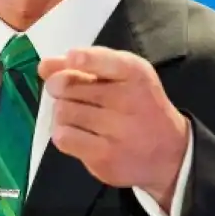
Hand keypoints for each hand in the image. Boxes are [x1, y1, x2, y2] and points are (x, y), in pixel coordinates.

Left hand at [38, 46, 189, 210]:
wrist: (169, 154)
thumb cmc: (138, 107)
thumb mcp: (121, 78)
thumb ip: (83, 66)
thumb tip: (44, 66)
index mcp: (134, 73)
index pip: (103, 61)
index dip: (83, 59)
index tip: (73, 58)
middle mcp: (128, 100)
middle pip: (67, 85)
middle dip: (61, 89)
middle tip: (74, 96)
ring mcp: (118, 131)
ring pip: (62, 111)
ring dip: (62, 113)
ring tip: (80, 117)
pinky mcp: (105, 157)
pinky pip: (63, 137)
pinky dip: (63, 134)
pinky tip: (78, 134)